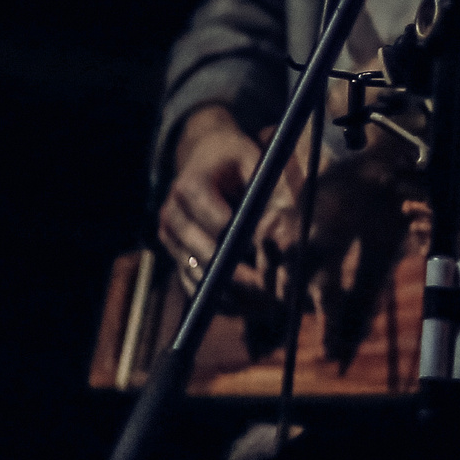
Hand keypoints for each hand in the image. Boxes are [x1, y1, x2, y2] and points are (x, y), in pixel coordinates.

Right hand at [158, 106, 261, 297]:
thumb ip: (272, 191)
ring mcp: (169, 238)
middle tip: (275, 287)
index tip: (275, 252)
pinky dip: (220, 298)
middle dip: (242, 272)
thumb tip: (289, 232)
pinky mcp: (174, 255)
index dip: (249, 240)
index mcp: (190, 186)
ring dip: (232, 290)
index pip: (219, 224)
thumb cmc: (237, 159)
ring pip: (199, 276)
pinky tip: (252, 302)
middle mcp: (172, 215)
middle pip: (206, 255)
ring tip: (268, 298)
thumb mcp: (257, 162)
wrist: (205, 157)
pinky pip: (194, 287)